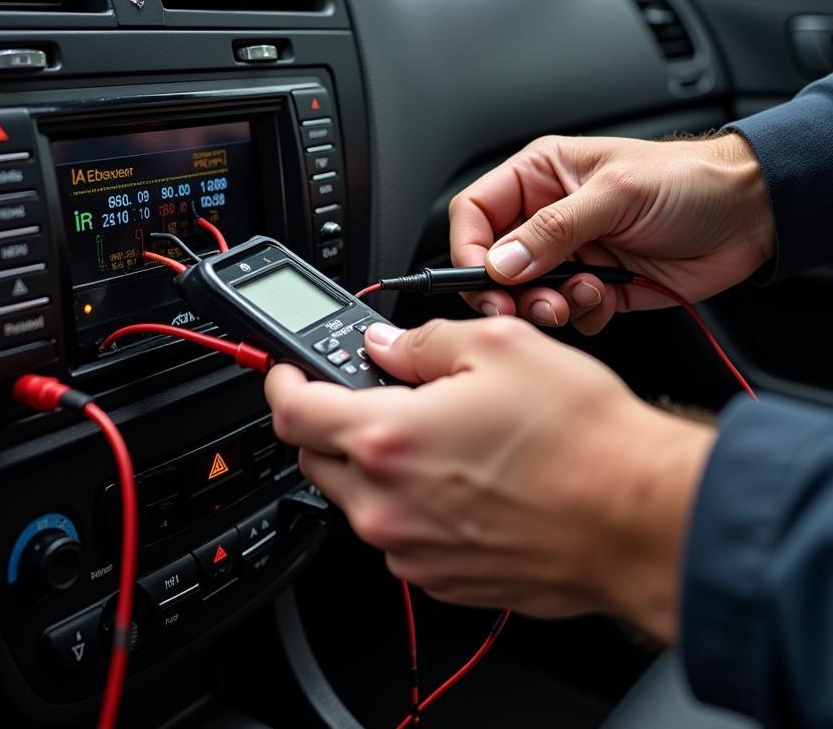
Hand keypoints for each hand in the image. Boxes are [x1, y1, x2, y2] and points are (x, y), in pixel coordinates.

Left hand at [266, 317, 714, 639]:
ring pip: (359, 498)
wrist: (642, 520)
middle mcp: (387, 504)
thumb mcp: (499, 346)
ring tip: (440, 435)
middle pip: (317, 456)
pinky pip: (401, 534)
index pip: (291, 411)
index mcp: (387, 438)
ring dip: (376, 463)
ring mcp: (413, 550)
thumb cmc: (582, 438)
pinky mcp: (443, 580)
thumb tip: (386, 345)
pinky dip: (411, 502)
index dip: (280, 381)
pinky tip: (464, 478)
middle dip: (330, 420)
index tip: (286, 370)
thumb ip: (423, 341)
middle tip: (371, 394)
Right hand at [449, 133, 773, 332]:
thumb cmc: (690, 181)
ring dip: (545, 305)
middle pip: (494, 261)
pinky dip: (580, 315)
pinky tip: (606, 297)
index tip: (484, 279)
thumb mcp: (615, 194)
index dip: (470, 247)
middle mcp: (548, 215)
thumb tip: (502, 262)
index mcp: (540, 176)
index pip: (476, 212)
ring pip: (527, 293)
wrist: (751, 214)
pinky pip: (567, 311)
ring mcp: (572, 253)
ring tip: (576, 299)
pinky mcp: (597, 285)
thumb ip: (554, 229)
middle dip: (506, 289)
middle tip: (524, 305)